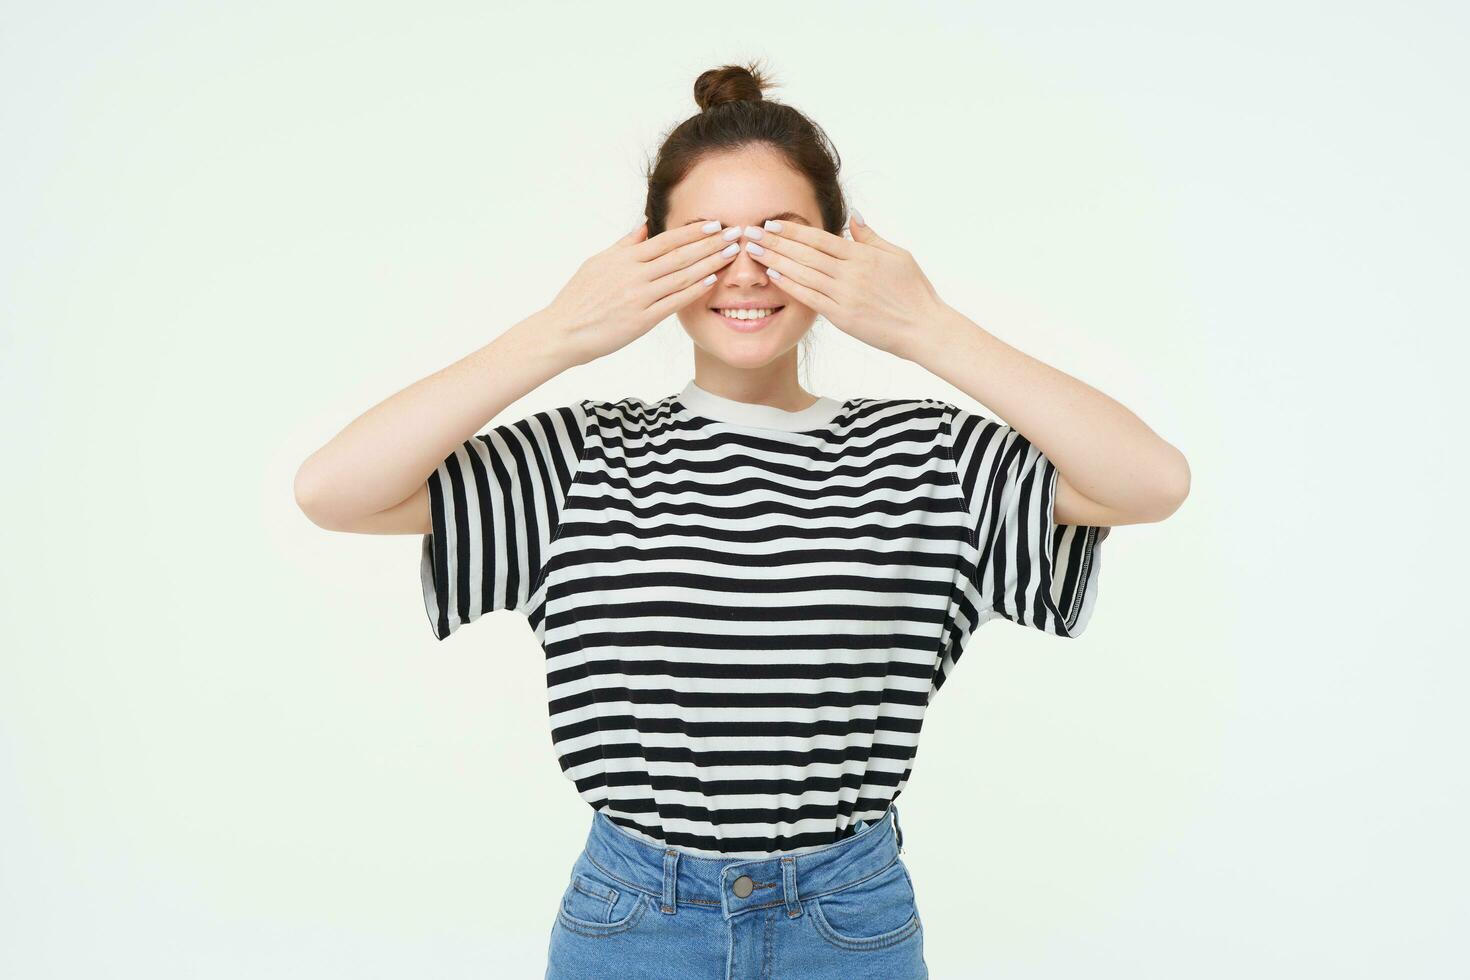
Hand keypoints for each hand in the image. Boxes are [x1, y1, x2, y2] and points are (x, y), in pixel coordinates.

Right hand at [544, 219, 740, 366]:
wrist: (563, 331)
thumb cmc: (579, 297)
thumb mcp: (598, 262)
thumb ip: (625, 245)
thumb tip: (645, 226)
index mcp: (624, 258)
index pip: (666, 239)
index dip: (693, 231)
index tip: (715, 223)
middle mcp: (633, 275)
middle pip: (680, 255)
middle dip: (710, 243)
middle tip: (735, 234)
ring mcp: (638, 297)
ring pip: (681, 276)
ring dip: (709, 264)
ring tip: (731, 254)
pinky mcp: (641, 320)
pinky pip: (673, 303)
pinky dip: (694, 291)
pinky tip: (711, 281)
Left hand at [741, 213, 949, 359]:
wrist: (923, 327)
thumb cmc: (914, 292)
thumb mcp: (898, 256)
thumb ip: (871, 238)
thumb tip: (853, 216)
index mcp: (863, 255)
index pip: (820, 238)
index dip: (794, 230)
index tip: (772, 223)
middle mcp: (851, 272)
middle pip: (806, 253)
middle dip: (775, 242)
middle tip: (751, 232)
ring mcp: (845, 294)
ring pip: (804, 273)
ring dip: (776, 261)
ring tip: (754, 252)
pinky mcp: (842, 316)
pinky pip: (811, 298)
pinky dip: (791, 286)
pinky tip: (774, 276)